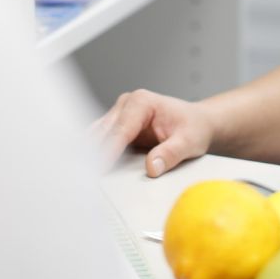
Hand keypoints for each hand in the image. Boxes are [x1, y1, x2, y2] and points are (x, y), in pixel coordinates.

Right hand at [90, 89, 214, 177]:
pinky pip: (101, 140)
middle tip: (84, 175)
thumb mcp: (189, 142)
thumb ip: (170, 153)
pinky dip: (94, 154)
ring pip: (97, 135)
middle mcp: (126, 105)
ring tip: (81, 174)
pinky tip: (89, 169)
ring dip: (89, 153)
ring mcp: (119, 115)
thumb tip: (151, 167)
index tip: (99, 168)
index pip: (120, 129)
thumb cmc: (194, 127)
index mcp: (142, 102)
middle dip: (92, 152)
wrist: (198, 123)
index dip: (108, 150)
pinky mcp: (117, 127)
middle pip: (103, 131)